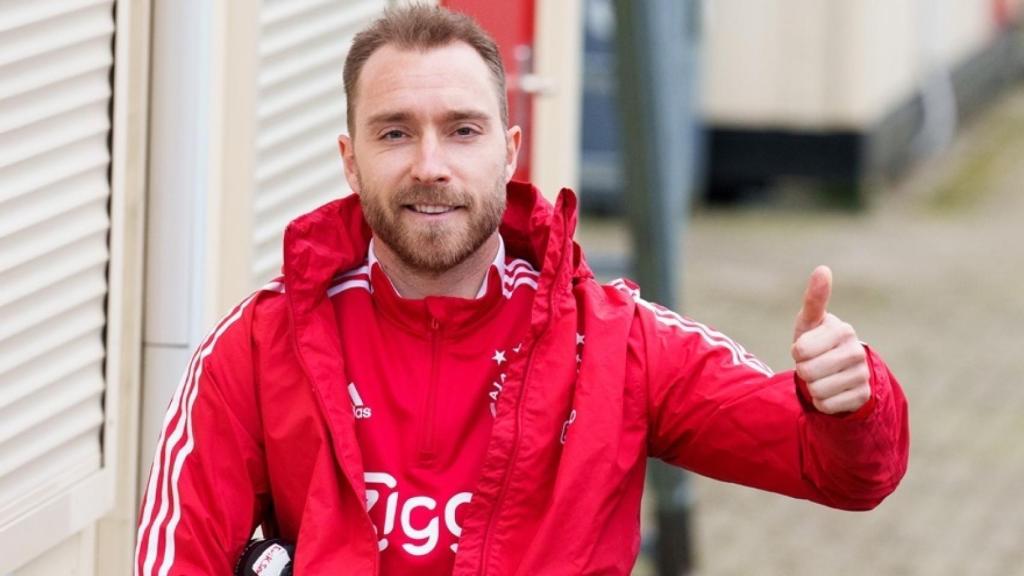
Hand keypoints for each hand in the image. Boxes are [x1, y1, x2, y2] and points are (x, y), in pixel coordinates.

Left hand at [791, 266, 870, 414]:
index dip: (797, 351)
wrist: (838, 370)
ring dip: (812, 387)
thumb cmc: (818, 341)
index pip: (801, 350)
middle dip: (803, 370)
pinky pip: (827, 405)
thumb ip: (815, 298)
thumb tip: (822, 268)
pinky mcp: (862, 396)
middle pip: (807, 372)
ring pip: (817, 390)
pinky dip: (823, 402)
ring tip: (822, 376)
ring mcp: (862, 375)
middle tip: (814, 364)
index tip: (806, 347)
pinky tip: (832, 390)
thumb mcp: (811, 321)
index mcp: (843, 330)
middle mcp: (856, 351)